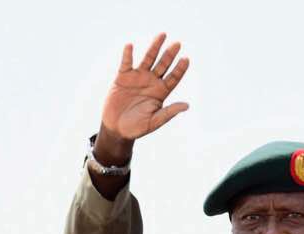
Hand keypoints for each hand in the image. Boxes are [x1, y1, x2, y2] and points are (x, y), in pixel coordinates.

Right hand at [100, 34, 189, 150]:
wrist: (116, 128)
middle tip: (178, 44)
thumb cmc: (136, 127)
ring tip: (162, 35)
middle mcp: (151, 82)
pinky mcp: (122, 77)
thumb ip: (169, 112)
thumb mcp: (154, 121)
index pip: (173, 78)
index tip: (186, 59)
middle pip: (163, 65)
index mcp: (160, 92)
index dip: (180, 69)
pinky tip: (130, 45)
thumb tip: (187, 105)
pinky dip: (128, 54)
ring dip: (155, 47)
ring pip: (148, 59)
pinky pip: (126, 63)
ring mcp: (137, 77)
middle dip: (170, 54)